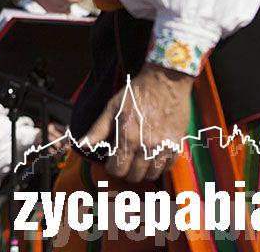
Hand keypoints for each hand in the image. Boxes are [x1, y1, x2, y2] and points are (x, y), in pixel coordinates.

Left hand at [83, 64, 193, 182]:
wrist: (165, 82)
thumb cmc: (135, 93)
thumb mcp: (112, 107)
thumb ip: (98, 129)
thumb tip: (82, 145)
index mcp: (127, 138)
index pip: (117, 170)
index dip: (112, 168)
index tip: (112, 161)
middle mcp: (146, 146)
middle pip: (134, 176)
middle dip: (126, 171)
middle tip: (125, 160)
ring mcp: (163, 147)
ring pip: (151, 175)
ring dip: (143, 172)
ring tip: (138, 161)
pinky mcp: (177, 145)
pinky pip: (168, 168)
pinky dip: (159, 167)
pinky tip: (153, 157)